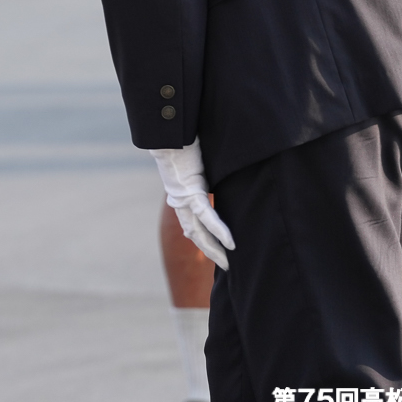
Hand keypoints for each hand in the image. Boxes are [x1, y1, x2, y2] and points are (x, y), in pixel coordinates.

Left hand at [152, 141, 235, 269]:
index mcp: (182, 197)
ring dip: (214, 249)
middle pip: (195, 235)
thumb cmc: (186, 144)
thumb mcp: (200, 166)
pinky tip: (230, 243)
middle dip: (211, 252)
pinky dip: (218, 230)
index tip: (218, 254)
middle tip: (227, 267)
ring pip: (198, 232)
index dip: (205, 241)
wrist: (171, 133)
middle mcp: (180, 202)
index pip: (193, 225)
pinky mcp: (191, 192)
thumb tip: (220, 181)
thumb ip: (207, 179)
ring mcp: (184, 199)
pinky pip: (206, 216)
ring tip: (228, 263)